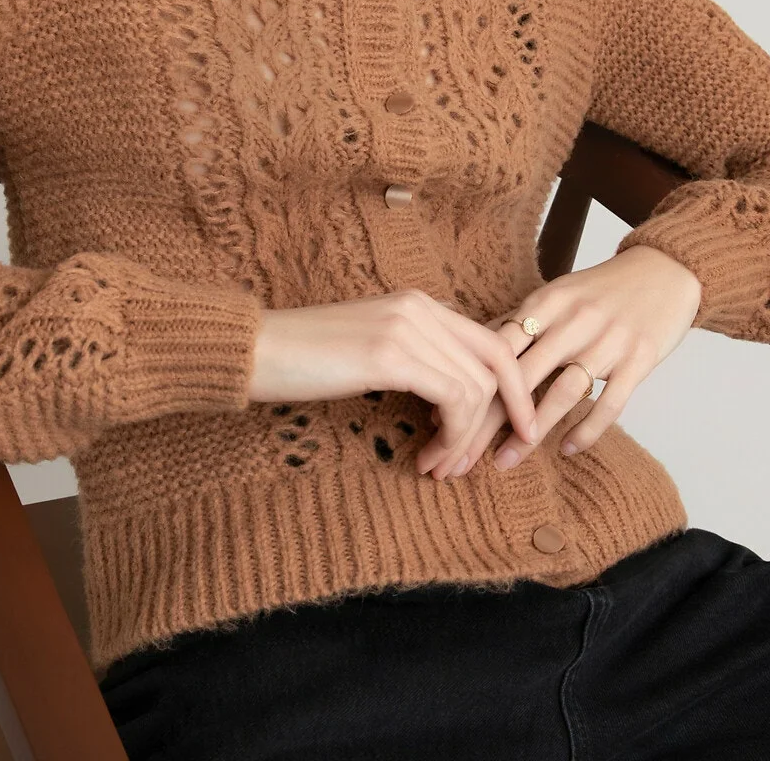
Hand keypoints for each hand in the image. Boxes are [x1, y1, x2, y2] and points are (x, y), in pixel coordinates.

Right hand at [248, 288, 540, 452]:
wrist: (255, 350)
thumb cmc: (303, 357)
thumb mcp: (371, 348)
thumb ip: (415, 358)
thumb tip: (452, 403)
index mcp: (418, 303)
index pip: (491, 342)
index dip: (513, 390)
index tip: (513, 431)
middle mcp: (420, 307)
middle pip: (496, 364)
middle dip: (500, 419)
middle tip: (475, 464)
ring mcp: (407, 327)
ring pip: (475, 389)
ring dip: (465, 440)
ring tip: (438, 467)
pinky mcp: (391, 354)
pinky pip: (453, 399)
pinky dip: (452, 436)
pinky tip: (428, 457)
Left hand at [414, 245, 701, 481]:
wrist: (666, 270)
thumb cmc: (601, 288)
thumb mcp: (557, 294)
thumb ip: (521, 324)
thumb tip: (472, 354)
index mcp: (546, 302)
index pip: (497, 349)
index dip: (467, 386)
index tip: (441, 419)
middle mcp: (573, 321)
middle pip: (520, 377)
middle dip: (486, 420)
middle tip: (458, 454)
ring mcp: (607, 342)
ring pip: (561, 393)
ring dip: (530, 432)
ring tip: (503, 461)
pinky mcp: (639, 360)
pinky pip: (610, 403)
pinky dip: (586, 429)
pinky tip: (565, 449)